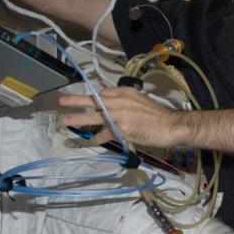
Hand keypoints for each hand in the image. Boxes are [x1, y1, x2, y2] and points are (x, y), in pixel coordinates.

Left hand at [58, 88, 190, 147]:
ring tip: (64, 121)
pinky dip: (98, 138)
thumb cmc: (160, 115)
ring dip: (77, 119)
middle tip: (61, 101)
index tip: (92, 103)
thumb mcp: (142, 101)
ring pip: (94, 117)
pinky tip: (92, 141)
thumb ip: (127, 103)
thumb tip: (116, 109)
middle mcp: (119, 101)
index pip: (104, 93)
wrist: (172, 125)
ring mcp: (119, 115)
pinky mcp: (121, 129)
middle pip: (93, 100)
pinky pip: (104, 134)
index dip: (97, 100)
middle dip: (75, 100)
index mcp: (125, 92)